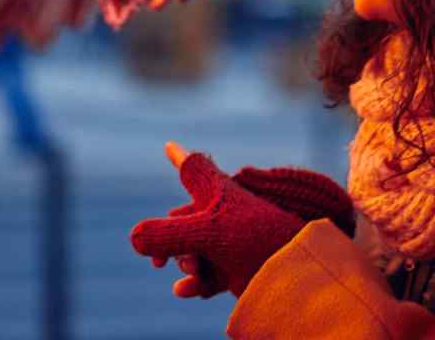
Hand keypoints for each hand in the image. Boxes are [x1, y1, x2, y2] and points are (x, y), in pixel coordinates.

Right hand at [130, 143, 304, 297]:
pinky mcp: (235, 269)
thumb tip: (134, 238)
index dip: (178, 157)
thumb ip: (165, 234)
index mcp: (219, 191)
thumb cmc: (258, 240)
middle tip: (159, 259)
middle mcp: (223, 213)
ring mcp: (230, 242)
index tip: (168, 144)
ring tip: (195, 272)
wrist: (300, 275)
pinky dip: (193, 282)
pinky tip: (183, 290)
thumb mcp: (206, 233)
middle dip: (169, 240)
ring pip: (190, 249)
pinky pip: (205, 274)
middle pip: (180, 220)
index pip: (192, 168)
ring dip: (184, 262)